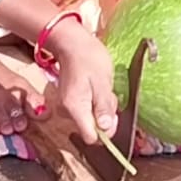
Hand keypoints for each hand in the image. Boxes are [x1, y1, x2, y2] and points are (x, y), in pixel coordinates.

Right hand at [44, 21, 118, 143]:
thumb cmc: (88, 58)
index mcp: (75, 107)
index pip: (90, 137)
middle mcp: (68, 111)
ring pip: (91, 119)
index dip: (105, 132)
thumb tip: (106, 129)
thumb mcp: (103, 81)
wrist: (72, 43)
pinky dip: (96, 102)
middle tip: (108, 95)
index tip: (113, 117)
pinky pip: (87, 110)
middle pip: (92, 129)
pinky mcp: (71, 102)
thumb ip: (104, 107)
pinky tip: (97, 88)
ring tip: (103, 87)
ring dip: (102, 107)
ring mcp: (68, 107)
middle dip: (106, 116)